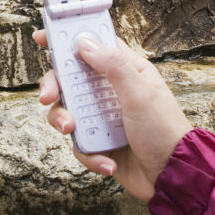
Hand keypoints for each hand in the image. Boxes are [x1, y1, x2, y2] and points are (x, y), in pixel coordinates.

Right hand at [34, 29, 190, 200]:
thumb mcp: (141, 93)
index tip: (42, 37)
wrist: (172, 178)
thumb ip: (113, 66)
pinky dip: (89, 154)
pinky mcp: (99, 142)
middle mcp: (110, 92)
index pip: (93, 46)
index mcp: (125, 71)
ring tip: (74, 131)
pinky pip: (79, 144)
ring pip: (66, 112)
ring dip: (65, 122)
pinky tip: (108, 161)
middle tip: (48, 97)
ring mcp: (102, 117)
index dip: (68, 39)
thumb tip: (85, 43)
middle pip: (69, 79)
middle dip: (54, 87)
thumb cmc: (166, 131)